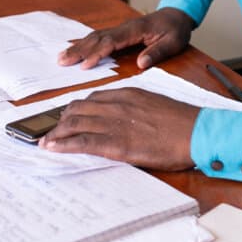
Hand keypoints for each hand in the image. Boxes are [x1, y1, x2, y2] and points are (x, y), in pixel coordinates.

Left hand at [39, 88, 199, 169]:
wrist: (196, 132)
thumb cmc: (182, 122)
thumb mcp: (155, 105)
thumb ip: (135, 109)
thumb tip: (125, 120)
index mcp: (127, 94)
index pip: (92, 99)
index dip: (75, 110)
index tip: (67, 118)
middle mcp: (117, 104)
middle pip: (78, 109)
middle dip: (61, 120)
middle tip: (53, 131)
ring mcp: (115, 123)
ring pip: (75, 123)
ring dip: (56, 133)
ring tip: (45, 141)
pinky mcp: (116, 143)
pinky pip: (82, 142)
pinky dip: (63, 144)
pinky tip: (51, 147)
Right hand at [58, 7, 194, 69]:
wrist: (177, 15)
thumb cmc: (175, 29)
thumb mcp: (173, 42)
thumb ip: (158, 52)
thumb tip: (141, 63)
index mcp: (136, 29)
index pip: (112, 41)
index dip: (98, 53)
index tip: (85, 65)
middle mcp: (124, 27)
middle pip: (98, 38)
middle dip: (80, 50)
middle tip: (62, 61)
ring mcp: (121, 29)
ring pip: (95, 37)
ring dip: (79, 47)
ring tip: (62, 57)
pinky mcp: (120, 32)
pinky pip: (99, 37)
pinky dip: (85, 44)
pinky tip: (75, 50)